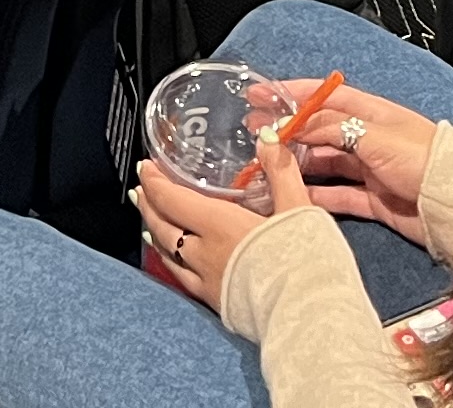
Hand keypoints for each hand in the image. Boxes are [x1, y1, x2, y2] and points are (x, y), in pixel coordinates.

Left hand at [134, 142, 308, 313]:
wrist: (310, 317)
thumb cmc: (305, 261)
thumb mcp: (298, 208)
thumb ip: (281, 172)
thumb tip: (267, 137)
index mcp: (219, 225)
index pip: (173, 199)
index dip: (155, 182)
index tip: (146, 167)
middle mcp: (204, 253)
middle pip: (164, 226)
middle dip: (150, 205)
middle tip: (142, 190)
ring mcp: (207, 281)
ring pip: (168, 254)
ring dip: (156, 233)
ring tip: (151, 221)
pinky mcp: (217, 303)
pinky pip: (182, 279)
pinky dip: (171, 262)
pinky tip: (174, 261)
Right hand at [248, 81, 437, 239]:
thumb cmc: (421, 157)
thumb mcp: (374, 134)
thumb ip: (334, 128)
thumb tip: (299, 125)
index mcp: (368, 112)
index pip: (321, 96)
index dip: (289, 94)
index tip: (258, 95)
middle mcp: (365, 138)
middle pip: (317, 131)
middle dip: (286, 131)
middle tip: (254, 135)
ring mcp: (368, 170)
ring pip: (323, 164)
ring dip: (296, 164)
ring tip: (266, 167)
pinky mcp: (372, 200)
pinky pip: (336, 196)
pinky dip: (314, 195)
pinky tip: (293, 196)